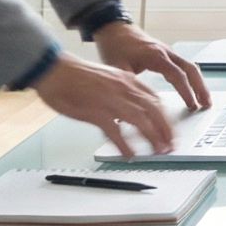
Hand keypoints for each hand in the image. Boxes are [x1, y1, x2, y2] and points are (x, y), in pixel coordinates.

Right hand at [32, 51, 179, 157]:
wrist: (55, 70)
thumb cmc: (76, 75)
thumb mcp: (108, 78)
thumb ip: (122, 92)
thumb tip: (132, 109)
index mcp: (127, 80)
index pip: (155, 99)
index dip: (166, 117)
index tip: (171, 130)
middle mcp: (123, 89)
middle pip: (154, 111)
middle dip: (166, 130)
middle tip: (170, 145)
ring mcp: (111, 100)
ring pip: (141, 121)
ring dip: (152, 138)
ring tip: (158, 152)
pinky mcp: (96, 112)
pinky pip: (115, 132)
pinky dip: (125, 145)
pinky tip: (130, 155)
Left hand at [93, 20, 212, 112]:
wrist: (113, 28)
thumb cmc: (114, 45)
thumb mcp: (117, 68)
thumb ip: (128, 86)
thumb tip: (133, 106)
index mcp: (156, 56)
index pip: (178, 75)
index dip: (186, 91)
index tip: (192, 105)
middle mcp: (165, 52)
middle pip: (191, 69)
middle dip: (201, 87)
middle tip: (207, 104)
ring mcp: (167, 52)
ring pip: (190, 67)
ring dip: (198, 83)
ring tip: (203, 99)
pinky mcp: (165, 53)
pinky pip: (184, 65)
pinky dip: (191, 77)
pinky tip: (191, 86)